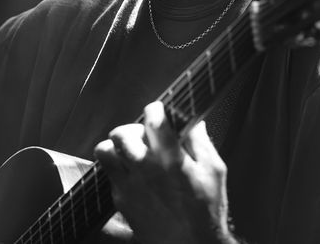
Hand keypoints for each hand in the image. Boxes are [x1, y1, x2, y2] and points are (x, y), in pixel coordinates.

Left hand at [94, 101, 236, 243]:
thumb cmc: (207, 211)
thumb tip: (194, 123)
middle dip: (131, 129)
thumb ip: (201, 142)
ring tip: (129, 152)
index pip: (154, 119)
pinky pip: (108, 176)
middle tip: (141, 135)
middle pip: (121, 133)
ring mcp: (130, 186)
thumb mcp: (214, 171)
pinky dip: (117, 170)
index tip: (158, 111)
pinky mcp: (121, 201)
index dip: (155, 109)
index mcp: (172, 158)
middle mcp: (146, 170)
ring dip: (116, 148)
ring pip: (105, 152)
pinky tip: (133, 175)